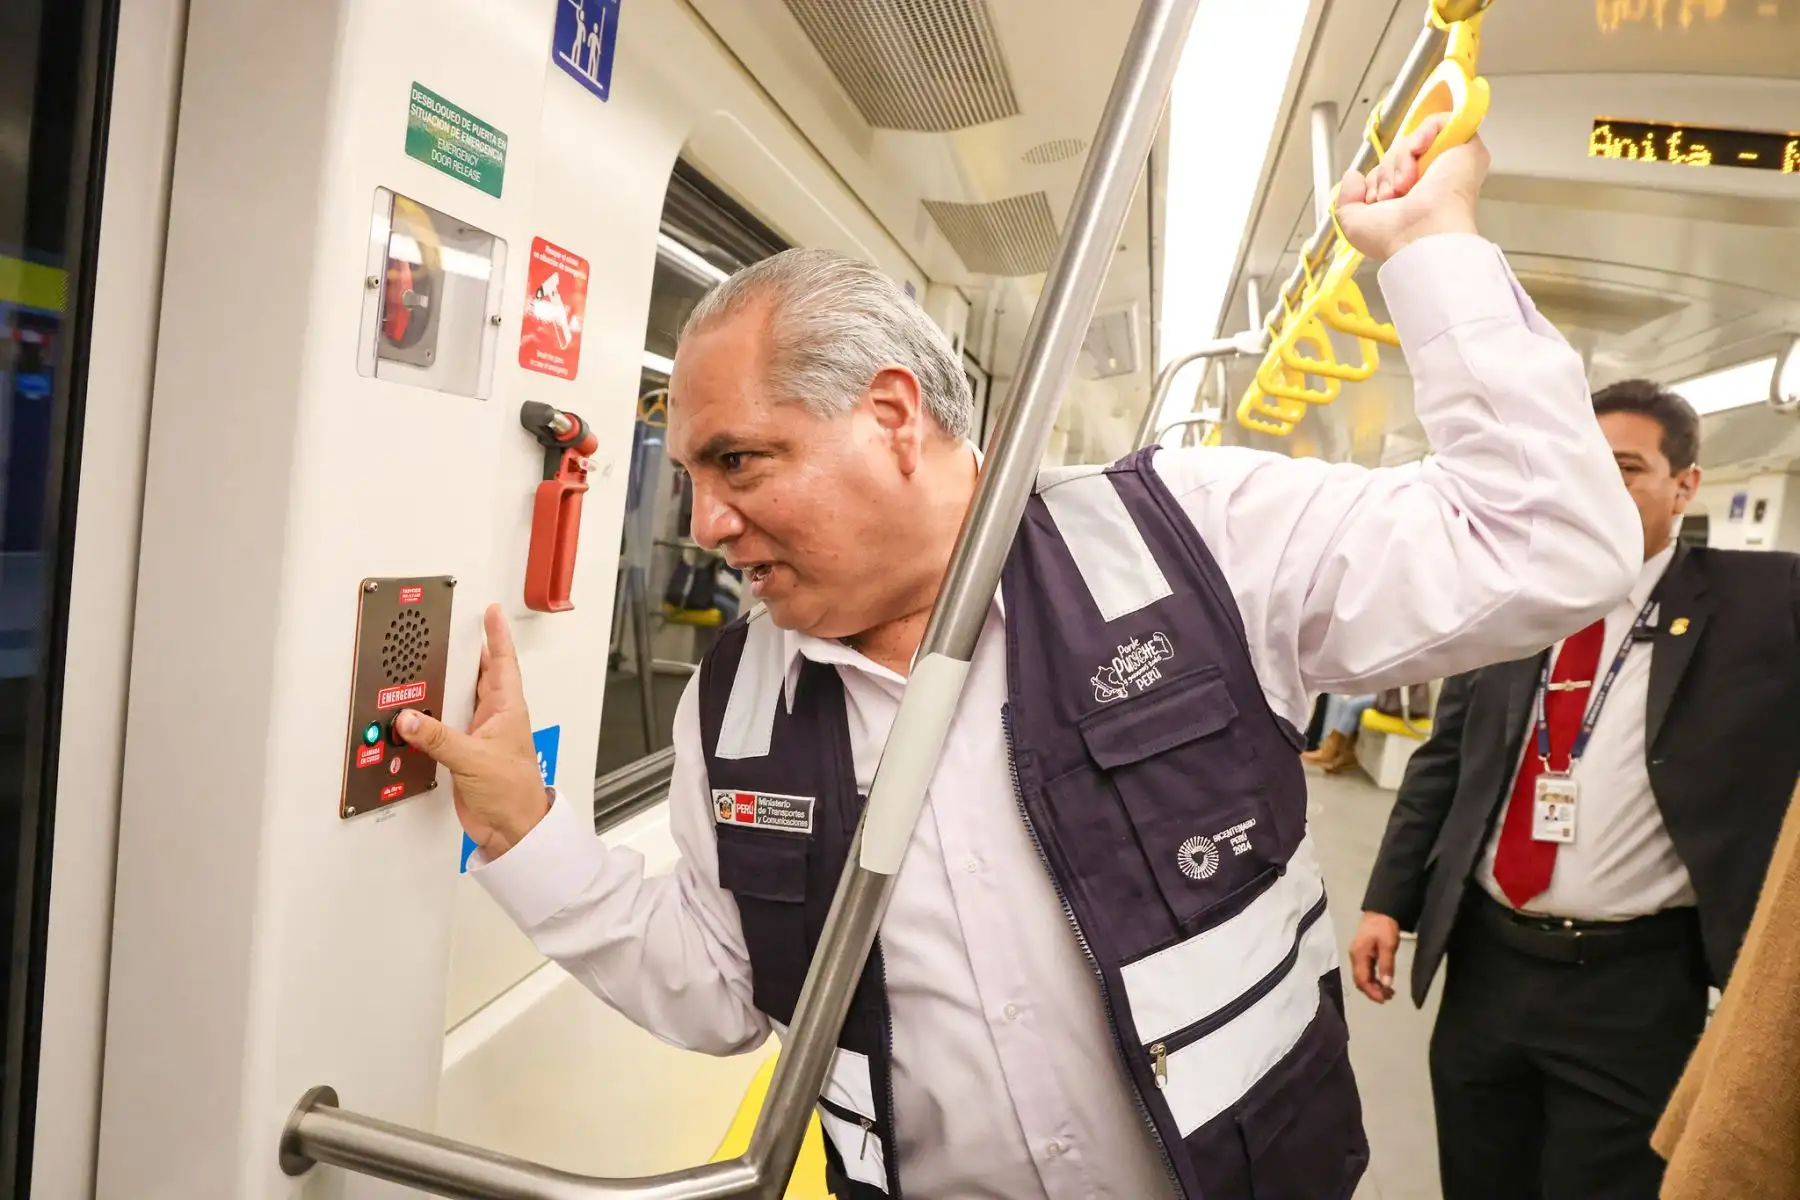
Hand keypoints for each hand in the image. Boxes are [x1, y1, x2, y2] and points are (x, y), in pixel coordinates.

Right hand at [396, 603, 548, 858]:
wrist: (512, 829)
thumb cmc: (513, 792)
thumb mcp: (474, 758)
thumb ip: (440, 738)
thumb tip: (411, 718)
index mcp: (507, 709)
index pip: (502, 662)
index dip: (497, 635)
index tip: (491, 612)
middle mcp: (494, 718)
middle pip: (478, 676)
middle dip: (466, 653)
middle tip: (451, 631)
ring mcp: (479, 735)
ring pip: (459, 699)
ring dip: (445, 686)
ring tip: (427, 665)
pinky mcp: (463, 754)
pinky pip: (444, 727)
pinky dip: (430, 718)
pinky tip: (416, 714)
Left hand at [1335, 112, 1487, 260]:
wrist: (1420, 237)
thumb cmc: (1394, 237)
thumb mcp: (1354, 222)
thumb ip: (1346, 199)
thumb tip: (1353, 176)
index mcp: (1414, 196)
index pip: (1390, 168)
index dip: (1377, 178)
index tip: (1376, 200)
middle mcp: (1434, 179)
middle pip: (1398, 152)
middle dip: (1385, 173)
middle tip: (1391, 196)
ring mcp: (1451, 162)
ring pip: (1411, 140)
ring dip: (1398, 163)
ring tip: (1404, 188)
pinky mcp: (1467, 147)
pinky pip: (1436, 122)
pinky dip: (1419, 139)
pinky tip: (1416, 166)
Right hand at [1349, 912, 1401, 1003]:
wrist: (1381, 910)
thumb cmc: (1384, 927)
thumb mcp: (1388, 945)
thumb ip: (1386, 965)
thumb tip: (1387, 985)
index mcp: (1359, 955)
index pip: (1362, 980)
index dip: (1372, 992)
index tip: (1385, 999)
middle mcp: (1355, 957)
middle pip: (1360, 980)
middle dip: (1372, 992)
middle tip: (1388, 997)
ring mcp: (1357, 955)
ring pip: (1362, 977)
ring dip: (1373, 987)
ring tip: (1388, 992)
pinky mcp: (1362, 954)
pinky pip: (1365, 971)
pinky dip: (1373, 980)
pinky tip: (1383, 981)